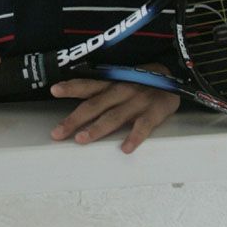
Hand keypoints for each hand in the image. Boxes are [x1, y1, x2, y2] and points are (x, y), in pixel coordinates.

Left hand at [49, 63, 180, 152]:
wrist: (173, 78)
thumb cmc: (139, 82)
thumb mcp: (119, 80)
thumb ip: (100, 91)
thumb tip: (75, 108)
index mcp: (111, 83)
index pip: (87, 84)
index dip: (71, 87)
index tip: (53, 90)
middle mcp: (121, 90)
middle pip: (94, 105)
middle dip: (75, 119)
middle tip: (58, 133)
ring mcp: (137, 101)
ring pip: (114, 116)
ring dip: (97, 128)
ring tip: (82, 139)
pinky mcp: (154, 112)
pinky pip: (143, 126)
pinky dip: (134, 137)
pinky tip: (125, 149)